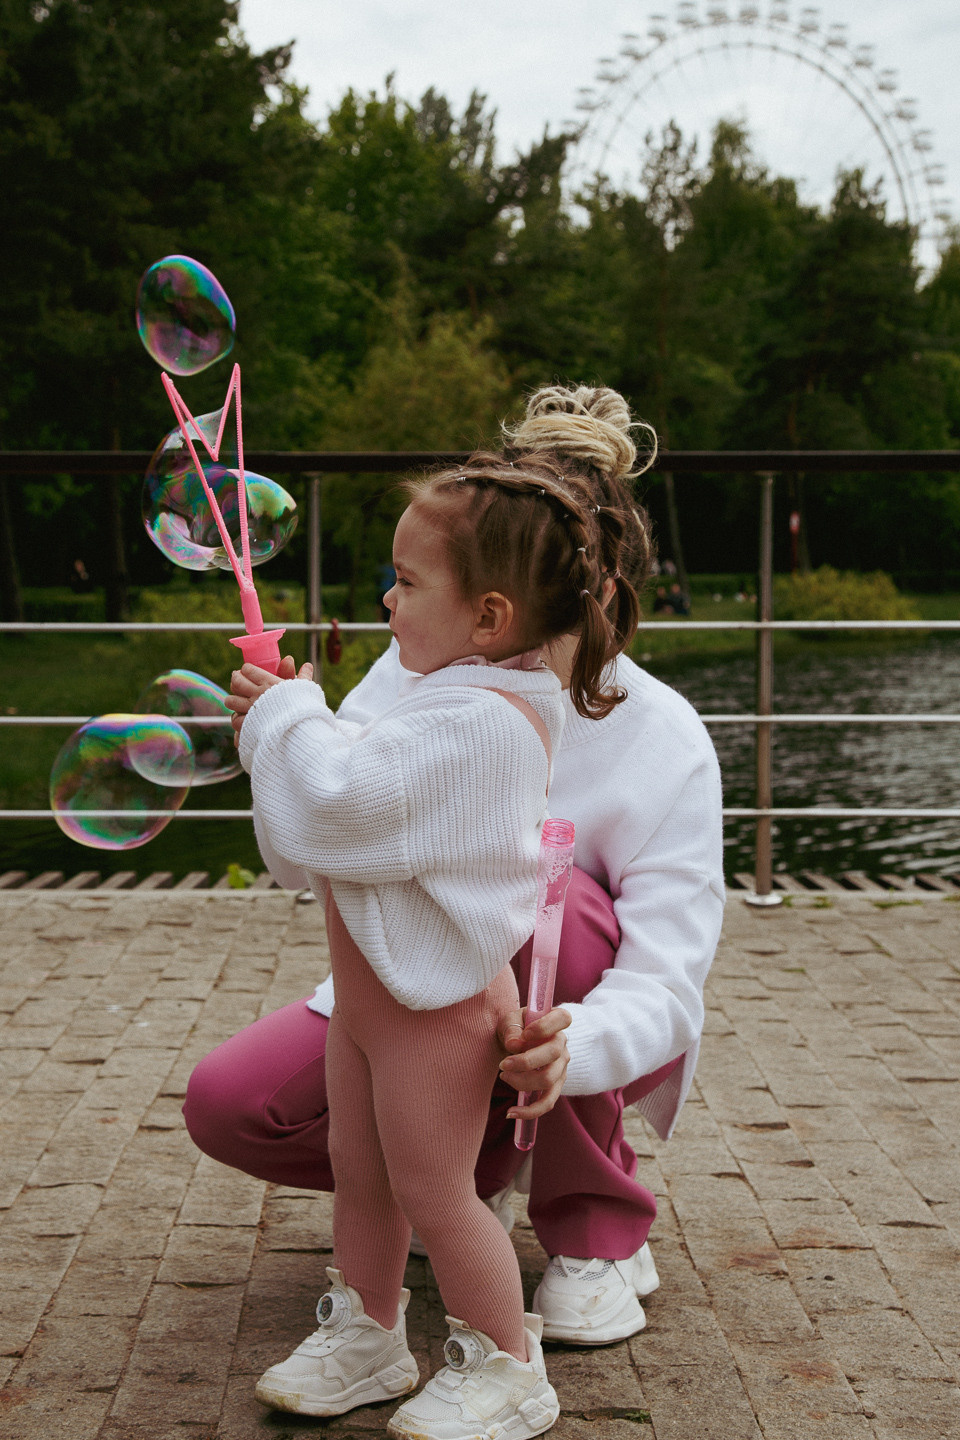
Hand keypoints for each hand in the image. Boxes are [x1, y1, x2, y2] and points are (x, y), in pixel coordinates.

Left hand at [225, 658, 313, 740]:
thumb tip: (307, 666)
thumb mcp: (306, 691)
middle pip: (236, 682)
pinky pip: (235, 720)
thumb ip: (304, 677)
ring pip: (231, 701)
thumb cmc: (306, 711)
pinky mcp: (247, 727)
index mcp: (270, 683)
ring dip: (233, 700)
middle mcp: (257, 695)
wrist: (302, 734)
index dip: (247, 669)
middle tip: (237, 680)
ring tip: (237, 700)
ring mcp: (250, 711)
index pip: (248, 670)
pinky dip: (238, 719)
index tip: (247, 671)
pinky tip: (243, 719)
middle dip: (236, 679)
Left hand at [497, 1005, 570, 1120]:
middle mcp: (563, 1044)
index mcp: (557, 1021)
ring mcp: (561, 1067)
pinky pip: (547, 1103)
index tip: (524, 1034)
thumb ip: (512, 1029)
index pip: (563, 1019)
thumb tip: (514, 1044)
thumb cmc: (516, 1028)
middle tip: (503, 1064)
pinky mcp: (555, 1086)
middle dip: (525, 1061)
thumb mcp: (511, 1020)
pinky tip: (510, 1113)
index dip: (545, 1027)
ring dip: (522, 1082)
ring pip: (548, 1080)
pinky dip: (530, 1111)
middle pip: (553, 1054)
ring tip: (504, 1076)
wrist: (517, 1044)